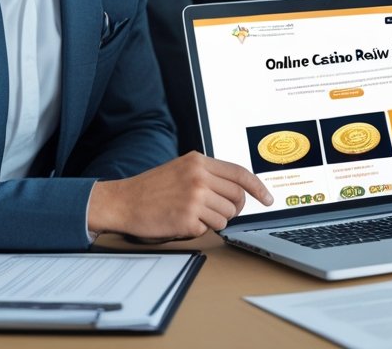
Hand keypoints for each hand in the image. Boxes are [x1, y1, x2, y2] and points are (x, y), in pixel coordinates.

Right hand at [88, 152, 272, 239]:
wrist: (123, 201)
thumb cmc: (152, 187)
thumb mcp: (181, 168)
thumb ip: (208, 174)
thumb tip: (238, 189)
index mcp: (199, 162)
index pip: (240, 174)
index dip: (258, 188)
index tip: (268, 199)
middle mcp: (199, 177)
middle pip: (237, 198)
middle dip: (233, 209)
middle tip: (219, 212)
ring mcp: (194, 198)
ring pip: (225, 216)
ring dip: (213, 220)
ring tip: (192, 214)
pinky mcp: (187, 219)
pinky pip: (208, 229)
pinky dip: (198, 229)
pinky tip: (181, 221)